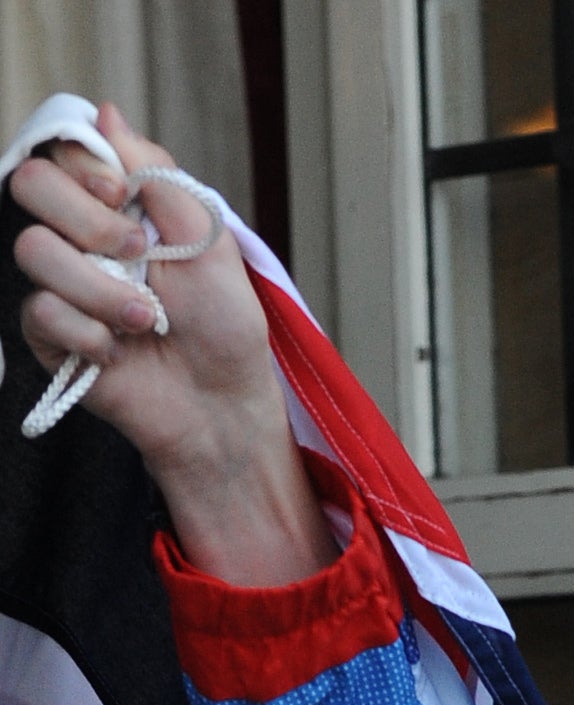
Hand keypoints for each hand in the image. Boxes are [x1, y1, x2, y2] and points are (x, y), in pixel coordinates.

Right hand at [10, 103, 331, 583]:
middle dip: (90, 221)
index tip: (128, 199)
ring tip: (147, 321)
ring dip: (100, 289)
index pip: (62, 152)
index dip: (86, 167)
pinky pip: (40, 312)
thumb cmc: (225, 326)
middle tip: (138, 255)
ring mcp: (60, 286)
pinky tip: (119, 352)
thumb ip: (157, 174)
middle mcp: (79, 239)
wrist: (225, 404)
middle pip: (30, 186)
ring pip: (34, 251)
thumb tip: (107, 112)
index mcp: (116, 210)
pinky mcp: (50, 336)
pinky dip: (89, 333)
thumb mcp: (208, 241)